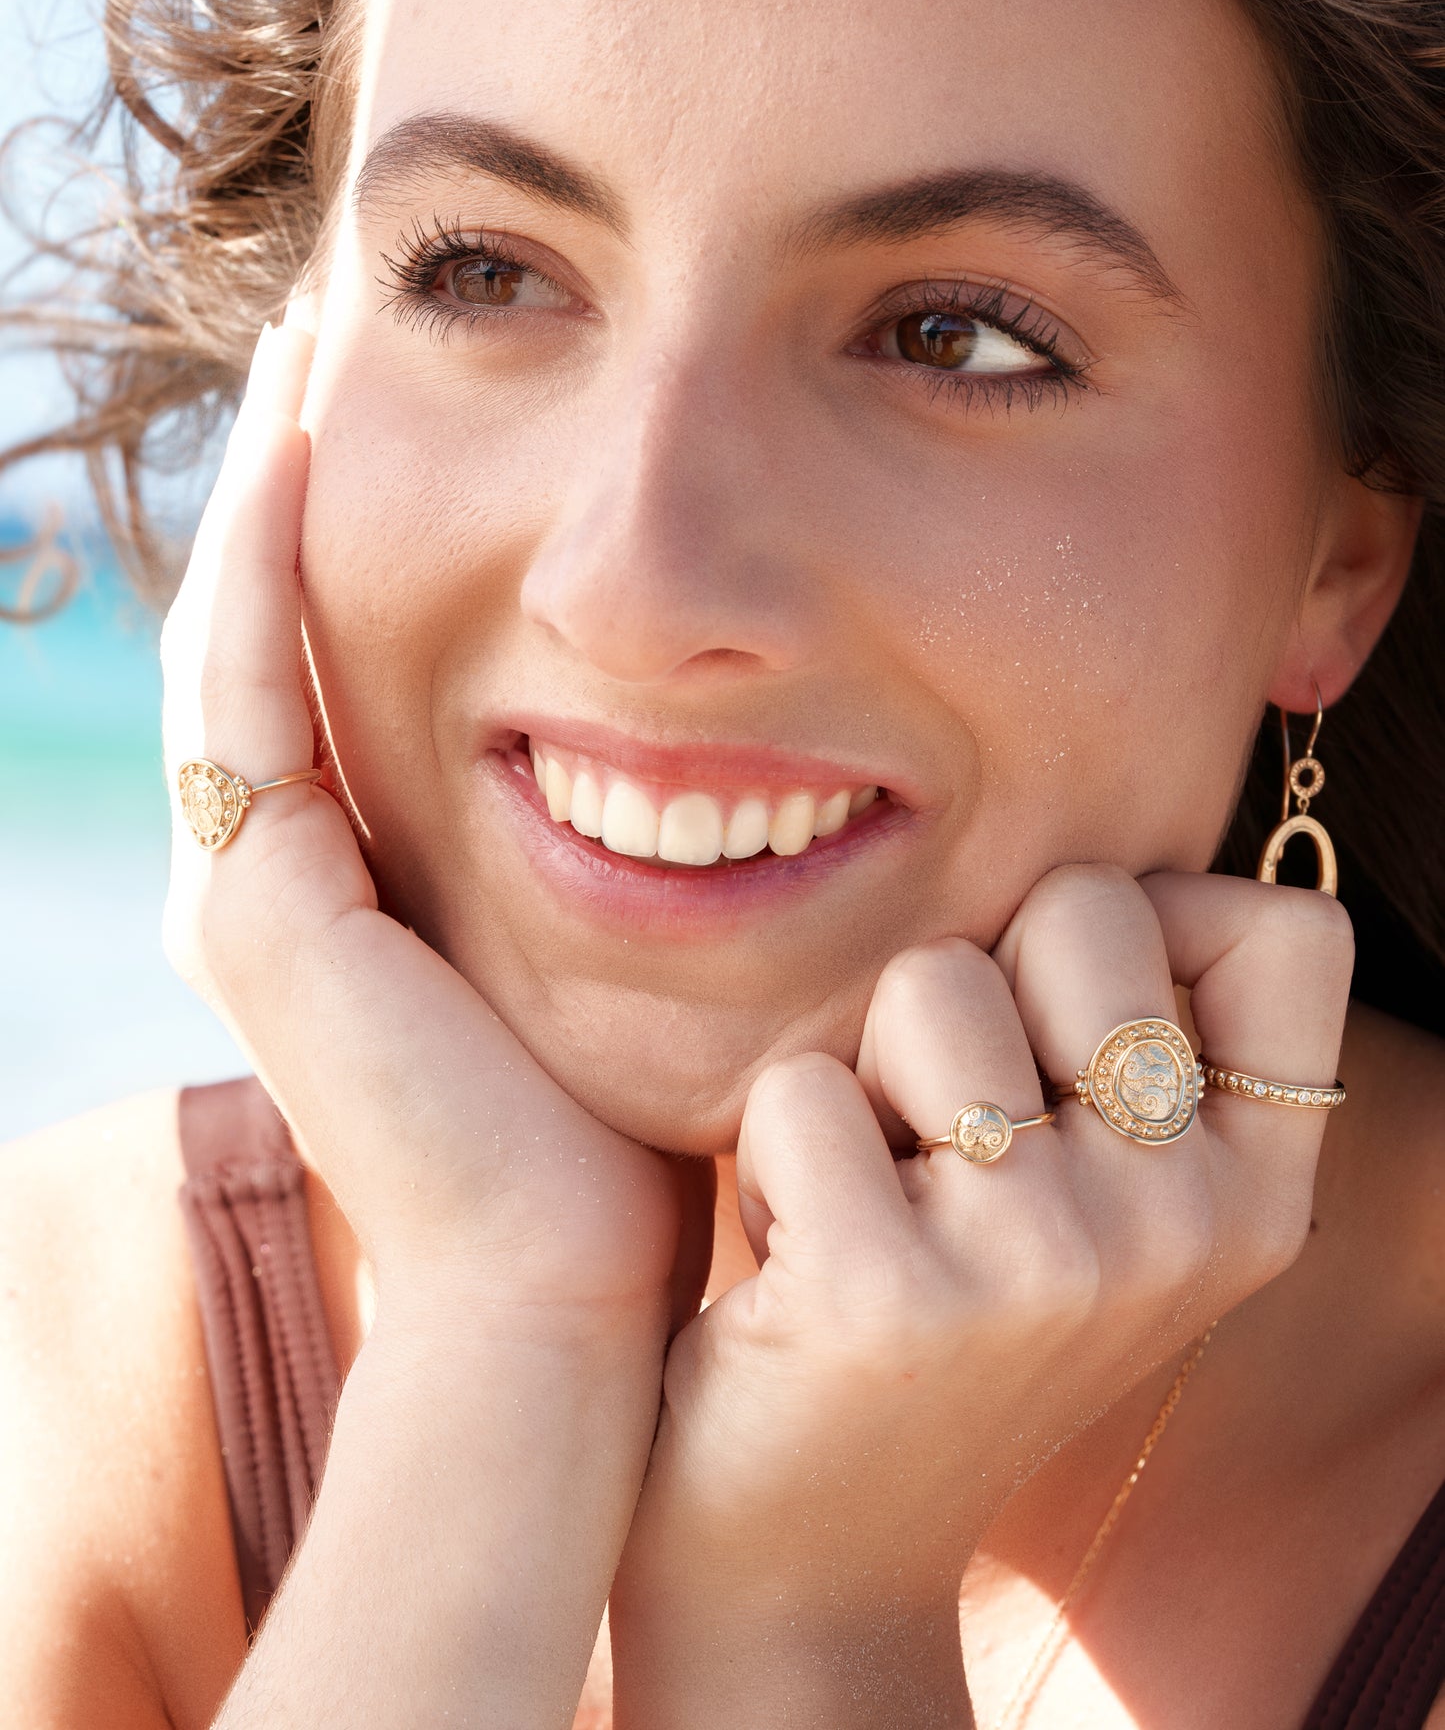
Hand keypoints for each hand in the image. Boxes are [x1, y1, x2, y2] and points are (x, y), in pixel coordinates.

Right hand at [161, 321, 696, 1325]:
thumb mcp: (659, 938)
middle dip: (307, 457)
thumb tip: (804, 724)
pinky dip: (266, 557)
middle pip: (276, 614)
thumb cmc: (650, 1124)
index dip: (368, 509)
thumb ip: (668, 830)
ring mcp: (246, 884)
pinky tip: (304, 436)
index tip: (435, 373)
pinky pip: (243, 681)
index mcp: (365, 874)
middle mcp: (278, 869)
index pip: (345, 645)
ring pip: (240, 627)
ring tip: (314, 328)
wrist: (579, 1286)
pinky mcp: (249, 898)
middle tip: (344, 309)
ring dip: (275, 473)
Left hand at [609, 863, 1352, 1723]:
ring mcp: (1049, 1264)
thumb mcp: (1095, 1197)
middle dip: (978, 979)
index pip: (1288, 930)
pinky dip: (772, 1148)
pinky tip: (801, 1251)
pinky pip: (805, 1085)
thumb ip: (1134, 1040)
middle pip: (1086, 906)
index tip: (1066, 1011)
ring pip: (933, 982)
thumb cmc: (939, 1309)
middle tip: (941, 1126)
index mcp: (1256, 1196)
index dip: (1160, 915)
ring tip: (872, 1188)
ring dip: (865, 1069)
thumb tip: (1113, 855)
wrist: (809, 1546)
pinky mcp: (893, 1294)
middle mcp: (1184, 1228)